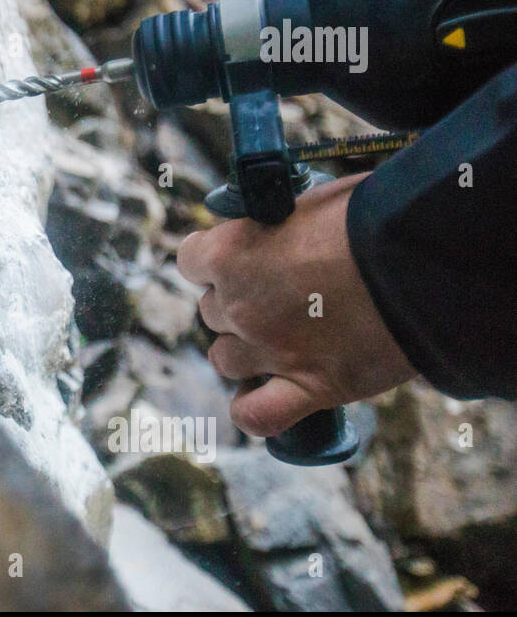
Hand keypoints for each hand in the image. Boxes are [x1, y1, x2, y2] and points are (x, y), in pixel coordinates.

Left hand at [176, 172, 417, 437]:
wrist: (426, 262)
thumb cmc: (372, 218)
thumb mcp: (310, 201)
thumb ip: (274, 222)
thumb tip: (267, 224)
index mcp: (230, 252)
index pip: (190, 261)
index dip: (213, 262)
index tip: (238, 261)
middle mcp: (238, 304)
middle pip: (211, 312)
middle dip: (236, 305)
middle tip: (278, 297)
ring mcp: (270, 350)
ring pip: (225, 361)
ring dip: (244, 352)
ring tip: (280, 340)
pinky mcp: (309, 387)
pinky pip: (257, 415)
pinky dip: (254, 412)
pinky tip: (264, 400)